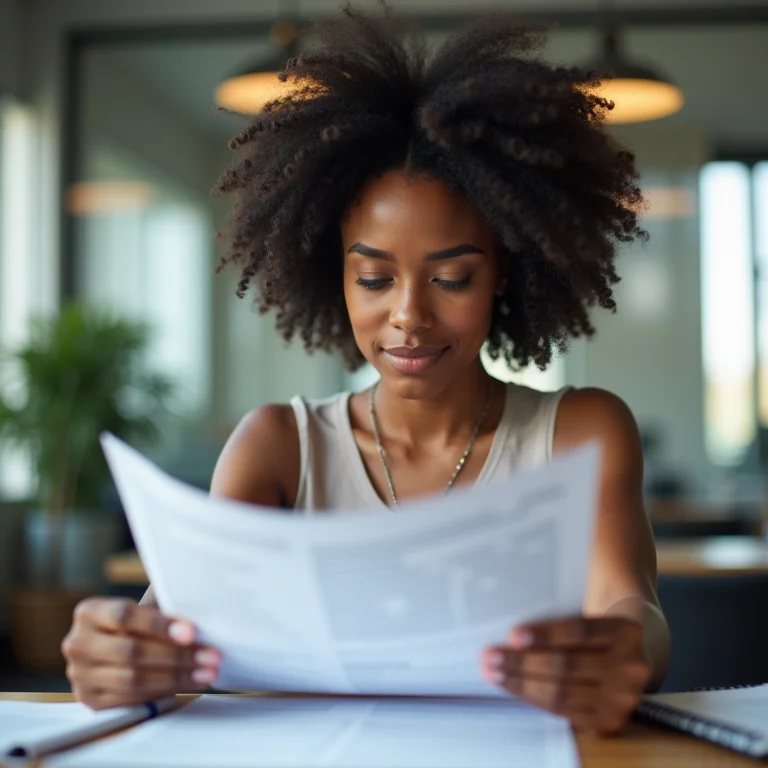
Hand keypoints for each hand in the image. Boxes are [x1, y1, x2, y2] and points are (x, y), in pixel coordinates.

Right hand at [62, 597, 220, 709]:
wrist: (113, 646)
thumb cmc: (138, 623)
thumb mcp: (144, 608)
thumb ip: (162, 611)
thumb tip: (195, 626)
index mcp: (89, 611)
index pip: (124, 616)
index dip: (159, 624)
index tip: (192, 632)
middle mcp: (77, 643)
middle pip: (131, 651)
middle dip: (177, 655)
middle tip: (211, 656)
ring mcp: (80, 674)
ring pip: (133, 679)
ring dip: (177, 676)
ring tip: (207, 672)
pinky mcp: (90, 699)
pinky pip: (131, 698)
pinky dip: (164, 691)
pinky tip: (188, 683)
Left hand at [480, 616, 650, 734]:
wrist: (637, 654)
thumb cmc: (597, 628)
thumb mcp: (591, 612)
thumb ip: (561, 615)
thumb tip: (513, 630)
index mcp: (626, 630)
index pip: (580, 632)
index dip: (545, 635)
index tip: (513, 635)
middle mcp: (630, 666)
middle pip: (567, 665)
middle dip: (522, 662)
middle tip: (490, 655)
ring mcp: (623, 698)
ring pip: (562, 692)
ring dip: (521, 683)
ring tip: (493, 672)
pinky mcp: (609, 721)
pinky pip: (564, 711)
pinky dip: (534, 698)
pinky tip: (513, 687)